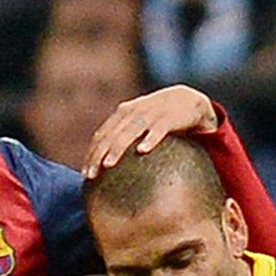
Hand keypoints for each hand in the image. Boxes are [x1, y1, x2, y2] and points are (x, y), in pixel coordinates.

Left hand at [82, 86, 219, 175]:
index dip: (91, 153)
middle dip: (99, 154)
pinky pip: (160, 128)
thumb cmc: (159, 118)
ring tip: (108, 165)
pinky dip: (151, 138)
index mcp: (123, 113)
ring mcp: (152, 113)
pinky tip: (142, 151)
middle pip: (112, 134)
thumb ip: (121, 137)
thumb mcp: (137, 124)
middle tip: (91, 175)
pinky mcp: (171, 116)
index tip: (85, 173)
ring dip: (118, 148)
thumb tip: (102, 167)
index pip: (102, 134)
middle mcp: (134, 111)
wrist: (189, 100)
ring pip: (131, 130)